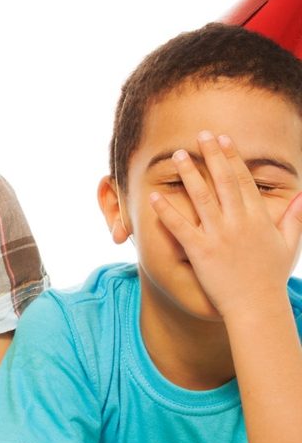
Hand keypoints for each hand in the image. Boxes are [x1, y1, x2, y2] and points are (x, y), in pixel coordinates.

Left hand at [149, 132, 301, 315]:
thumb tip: (301, 196)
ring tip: (179, 155)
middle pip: (224, 181)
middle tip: (201, 134)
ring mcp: (219, 236)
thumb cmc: (270, 277)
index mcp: (259, 218)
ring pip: (202, 197)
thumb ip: (294, 218)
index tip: (223, 140)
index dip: (232, 158)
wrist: (257, 307)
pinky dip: (167, 211)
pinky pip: (181, 227)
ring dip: (190, 174)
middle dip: (212, 156)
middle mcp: (239, 222)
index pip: (243, 181)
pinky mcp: (200, 251)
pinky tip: (154, 196)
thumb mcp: (288, 244)